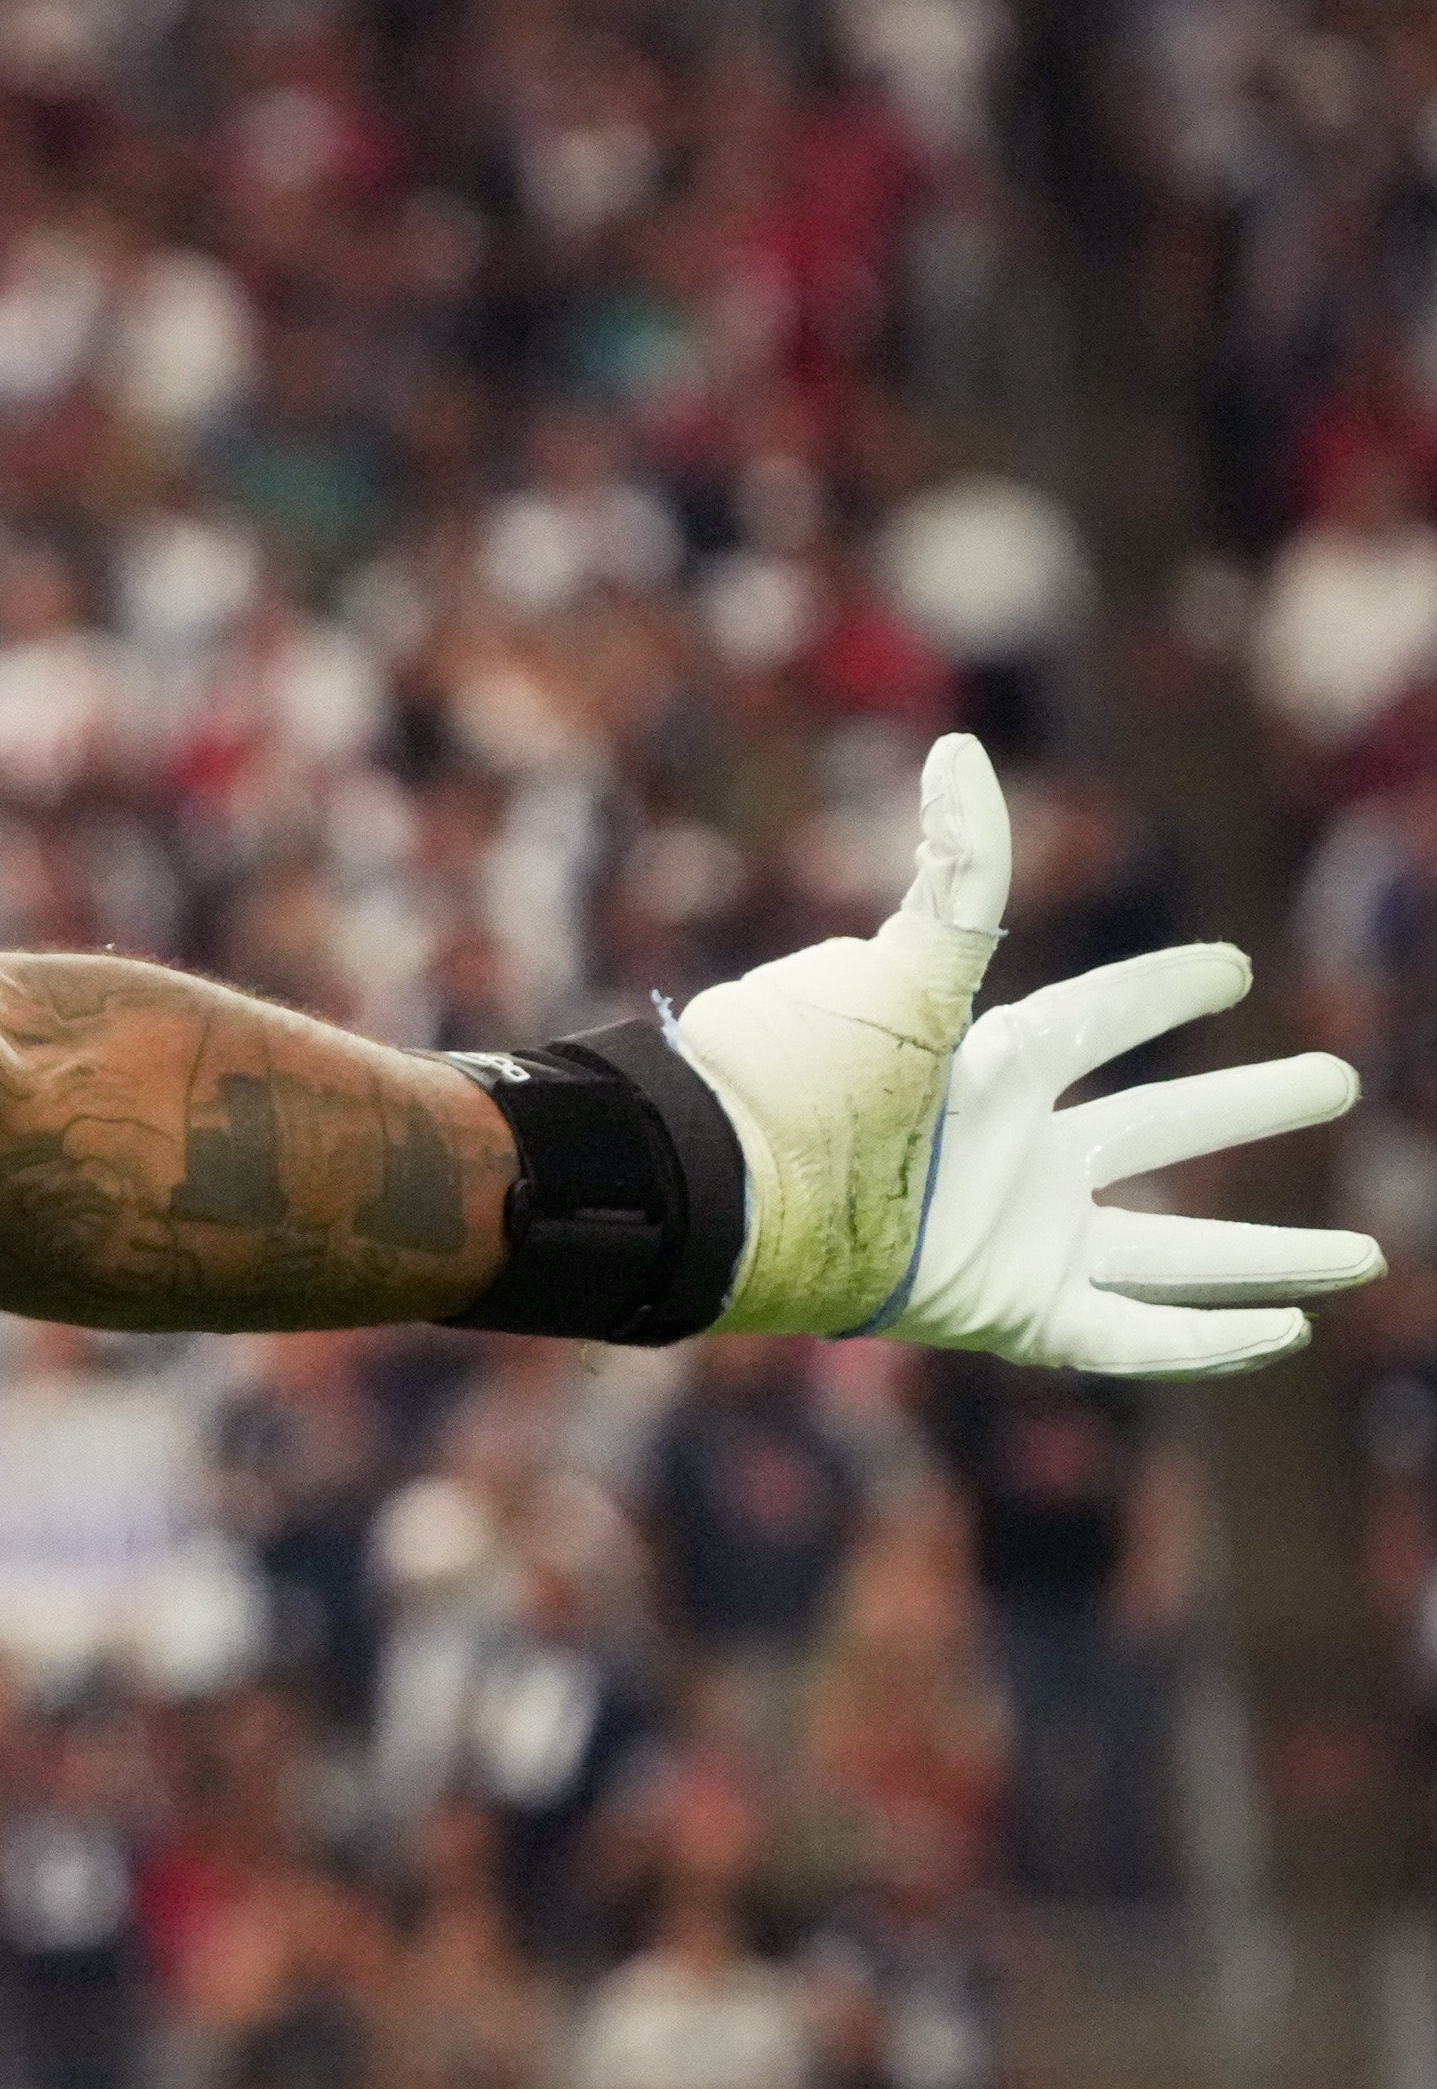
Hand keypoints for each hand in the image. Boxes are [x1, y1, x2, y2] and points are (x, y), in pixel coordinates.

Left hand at [674, 736, 1380, 1375]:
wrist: (723, 1194)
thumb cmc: (801, 1078)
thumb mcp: (898, 972)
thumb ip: (958, 873)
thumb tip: (962, 749)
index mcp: (987, 1068)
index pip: (1097, 1020)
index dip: (1162, 991)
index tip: (1234, 968)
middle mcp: (1013, 1152)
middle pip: (1162, 1127)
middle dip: (1249, 1106)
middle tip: (1339, 1080)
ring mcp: (1017, 1234)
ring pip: (1173, 1248)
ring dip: (1268, 1253)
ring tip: (1365, 1255)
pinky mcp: (1012, 1310)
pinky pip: (1134, 1336)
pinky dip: (1210, 1339)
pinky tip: (1287, 1331)